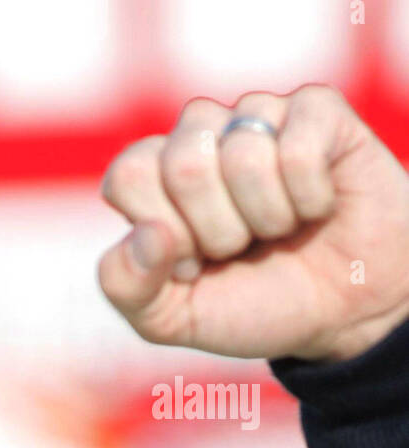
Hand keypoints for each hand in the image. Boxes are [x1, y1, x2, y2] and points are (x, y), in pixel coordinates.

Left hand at [98, 85, 408, 361]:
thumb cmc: (250, 306)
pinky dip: (310, 199)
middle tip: (240, 247)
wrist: (339, 313)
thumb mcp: (172, 319)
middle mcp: (200, 136)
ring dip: (267, 217)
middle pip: (183, 163)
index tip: (190, 263)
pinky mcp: (317, 111)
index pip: (129, 175)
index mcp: (153, 177)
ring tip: (280, 229)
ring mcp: (258, 117)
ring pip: (243, 154)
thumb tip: (145, 234)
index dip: (163, 233)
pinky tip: (317, 208)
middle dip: (217, 231)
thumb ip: (127, 287)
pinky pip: (299, 148)